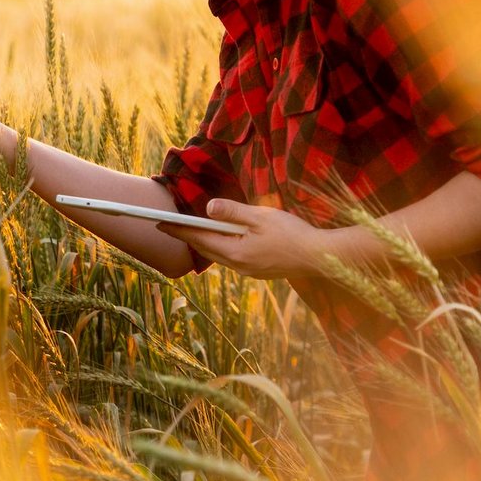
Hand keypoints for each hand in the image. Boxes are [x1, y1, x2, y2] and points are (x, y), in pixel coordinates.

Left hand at [154, 199, 329, 279]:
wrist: (320, 257)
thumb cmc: (292, 233)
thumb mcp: (261, 216)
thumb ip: (233, 212)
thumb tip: (208, 208)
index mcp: (236, 252)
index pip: (199, 239)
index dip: (179, 230)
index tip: (160, 223)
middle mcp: (239, 266)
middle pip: (206, 250)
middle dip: (188, 237)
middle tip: (169, 227)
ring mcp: (249, 271)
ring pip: (220, 256)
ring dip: (205, 243)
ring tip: (191, 232)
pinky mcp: (259, 271)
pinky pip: (233, 259)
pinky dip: (222, 248)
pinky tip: (223, 241)